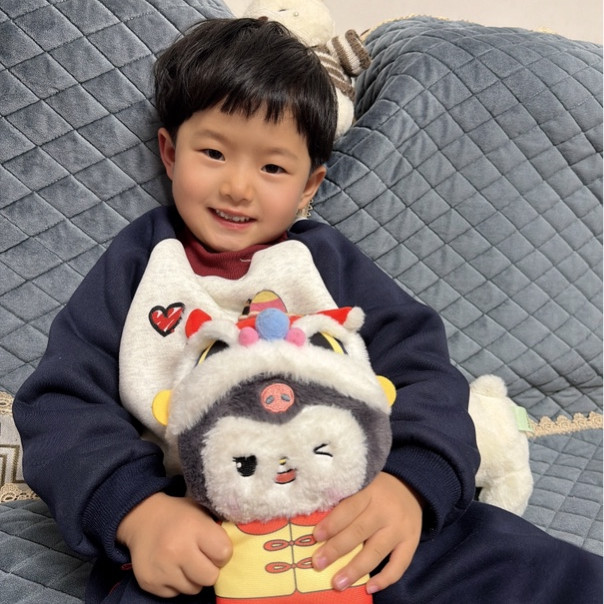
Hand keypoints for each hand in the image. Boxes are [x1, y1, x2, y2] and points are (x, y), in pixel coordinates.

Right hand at [117, 493, 231, 596]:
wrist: (141, 517)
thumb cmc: (178, 515)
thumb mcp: (200, 511)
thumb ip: (217, 529)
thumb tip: (237, 549)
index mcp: (194, 528)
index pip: (224, 553)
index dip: (222, 552)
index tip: (215, 546)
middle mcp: (177, 550)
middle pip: (211, 576)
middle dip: (210, 568)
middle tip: (202, 557)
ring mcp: (162, 569)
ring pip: (193, 589)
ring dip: (193, 578)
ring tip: (185, 562)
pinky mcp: (150, 583)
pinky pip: (175, 594)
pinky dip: (176, 584)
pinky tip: (171, 567)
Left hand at [312, 472, 421, 594]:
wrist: (412, 487)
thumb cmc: (379, 491)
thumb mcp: (364, 488)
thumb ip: (348, 506)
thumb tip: (323, 531)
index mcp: (371, 494)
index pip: (349, 509)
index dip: (332, 524)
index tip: (316, 537)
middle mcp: (386, 512)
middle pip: (359, 531)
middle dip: (337, 549)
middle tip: (319, 563)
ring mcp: (400, 529)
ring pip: (376, 551)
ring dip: (355, 569)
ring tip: (339, 583)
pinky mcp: (412, 543)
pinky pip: (399, 565)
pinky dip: (384, 579)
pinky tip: (369, 588)